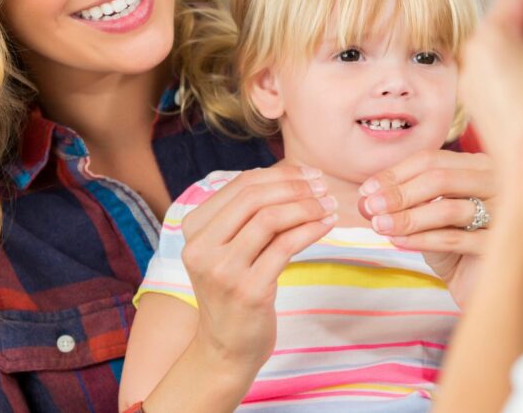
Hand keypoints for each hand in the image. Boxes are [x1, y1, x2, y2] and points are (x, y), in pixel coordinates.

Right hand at [179, 166, 335, 376]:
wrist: (225, 348)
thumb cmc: (234, 291)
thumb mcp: (228, 249)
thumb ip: (247, 214)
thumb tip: (289, 175)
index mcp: (193, 229)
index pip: (240, 185)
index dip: (279, 175)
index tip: (309, 174)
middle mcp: (201, 248)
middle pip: (254, 198)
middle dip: (295, 187)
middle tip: (324, 187)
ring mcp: (223, 270)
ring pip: (270, 219)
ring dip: (306, 206)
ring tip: (329, 204)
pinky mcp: (249, 291)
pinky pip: (286, 247)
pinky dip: (311, 230)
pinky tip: (326, 225)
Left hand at [357, 149, 495, 306]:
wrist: (477, 280)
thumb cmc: (451, 240)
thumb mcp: (426, 213)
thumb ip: (403, 198)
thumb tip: (366, 195)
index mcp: (478, 166)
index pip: (431, 159)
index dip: (395, 173)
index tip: (366, 191)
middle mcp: (498, 182)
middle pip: (440, 178)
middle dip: (399, 193)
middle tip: (370, 208)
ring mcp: (505, 212)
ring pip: (448, 209)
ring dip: (408, 217)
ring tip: (380, 226)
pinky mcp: (501, 246)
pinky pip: (455, 239)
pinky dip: (422, 239)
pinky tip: (398, 241)